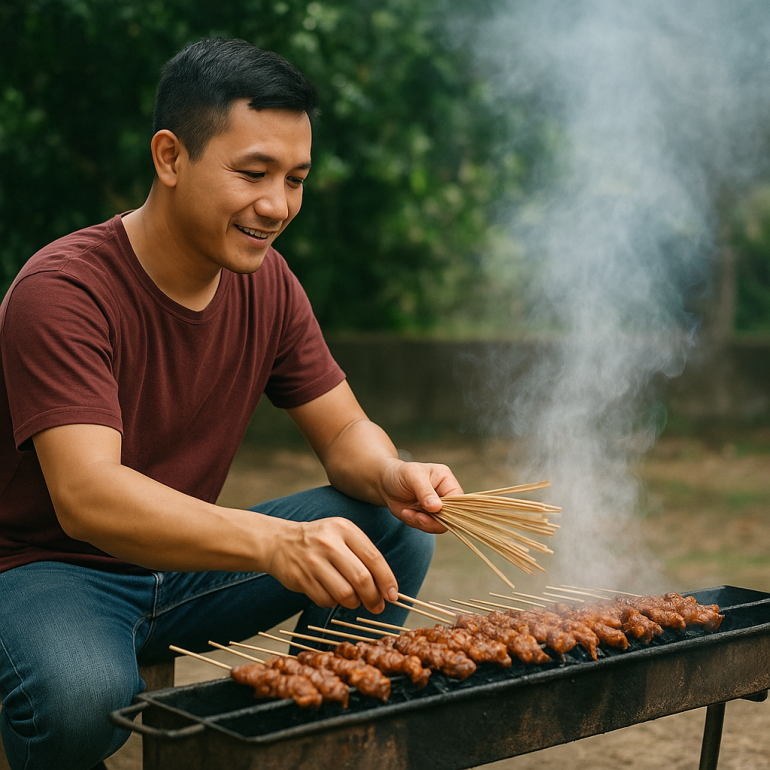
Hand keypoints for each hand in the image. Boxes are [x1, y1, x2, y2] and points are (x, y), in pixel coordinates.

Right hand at [266, 516, 397, 613]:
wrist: (280, 542)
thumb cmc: (319, 540)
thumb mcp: (342, 535)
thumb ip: (364, 555)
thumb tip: (387, 587)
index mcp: (344, 529)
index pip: (373, 558)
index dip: (387, 580)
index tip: (393, 595)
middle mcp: (329, 543)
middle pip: (361, 579)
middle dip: (373, 598)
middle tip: (377, 606)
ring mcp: (313, 561)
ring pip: (345, 594)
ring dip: (354, 603)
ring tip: (354, 599)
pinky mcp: (301, 579)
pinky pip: (327, 601)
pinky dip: (334, 603)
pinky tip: (332, 594)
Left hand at [379, 459, 463, 533]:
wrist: (385, 483)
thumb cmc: (400, 473)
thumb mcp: (412, 476)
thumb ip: (425, 491)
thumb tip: (437, 507)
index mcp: (446, 480)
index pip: (459, 499)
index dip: (450, 509)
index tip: (433, 510)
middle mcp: (444, 495)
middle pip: (452, 516)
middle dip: (433, 520)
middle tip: (417, 516)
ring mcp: (436, 508)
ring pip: (439, 525)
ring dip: (422, 522)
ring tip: (407, 512)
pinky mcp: (426, 517)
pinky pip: (426, 527)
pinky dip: (414, 523)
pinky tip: (406, 513)